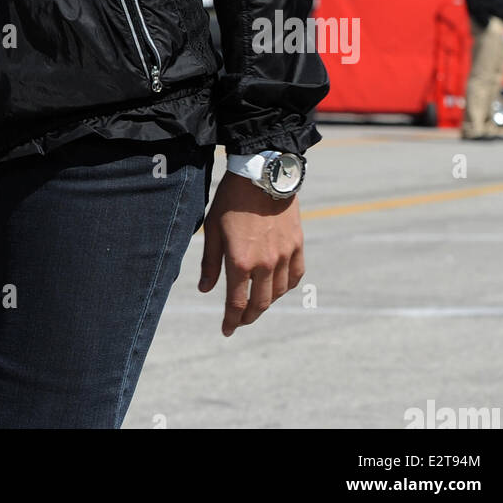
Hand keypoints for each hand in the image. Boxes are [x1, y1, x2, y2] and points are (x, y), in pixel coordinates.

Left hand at [198, 169, 304, 336]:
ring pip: (278, 292)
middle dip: (248, 317)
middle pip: (259, 304)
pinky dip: (286, 287)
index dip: (231, 320)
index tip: (226, 330)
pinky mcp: (297, 245)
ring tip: (255, 302)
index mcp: (241, 261)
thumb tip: (206, 290)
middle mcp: (265, 264)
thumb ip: (210, 262)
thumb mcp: (213, 229)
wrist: (261, 173)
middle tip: (240, 321)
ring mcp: (284, 256)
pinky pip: (295, 276)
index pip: (237, 303)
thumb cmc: (231, 199)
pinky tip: (277, 287)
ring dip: (266, 303)